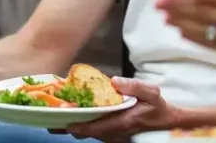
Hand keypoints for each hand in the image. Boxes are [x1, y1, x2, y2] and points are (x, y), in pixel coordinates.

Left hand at [65, 77, 180, 141]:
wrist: (163, 120)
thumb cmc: (156, 106)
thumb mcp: (151, 92)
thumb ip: (134, 86)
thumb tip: (114, 81)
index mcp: (122, 122)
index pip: (94, 128)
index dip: (77, 124)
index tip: (63, 118)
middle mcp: (113, 132)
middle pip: (84, 132)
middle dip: (67, 125)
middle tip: (52, 113)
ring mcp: (110, 134)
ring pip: (85, 132)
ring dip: (71, 124)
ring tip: (56, 111)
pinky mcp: (108, 132)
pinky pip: (90, 129)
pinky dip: (80, 122)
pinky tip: (71, 112)